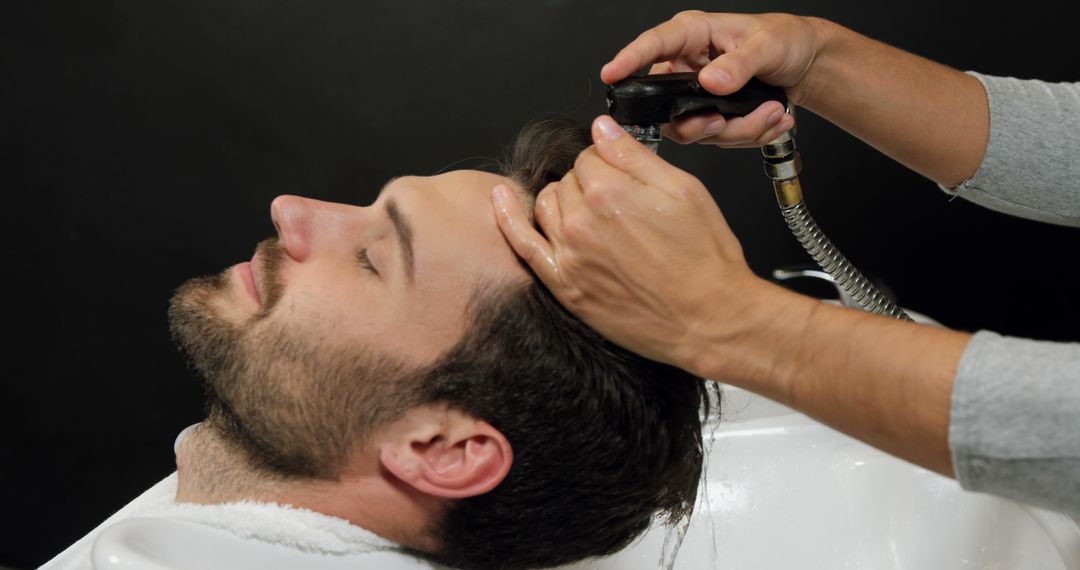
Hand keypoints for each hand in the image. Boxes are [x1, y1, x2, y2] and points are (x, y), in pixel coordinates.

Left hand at [492, 115, 772, 374]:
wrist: (708, 319)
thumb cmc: (704, 258)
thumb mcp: (684, 190)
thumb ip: (636, 156)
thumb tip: (603, 128)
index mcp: (611, 191)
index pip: (591, 155)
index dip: (610, 162)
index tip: (625, 174)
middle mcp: (582, 220)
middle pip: (569, 179)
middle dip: (590, 181)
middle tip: (622, 203)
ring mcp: (568, 254)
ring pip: (547, 203)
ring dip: (564, 200)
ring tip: (594, 215)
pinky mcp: (563, 285)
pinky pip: (522, 244)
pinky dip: (507, 217)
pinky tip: (501, 198)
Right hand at [600, 11, 829, 146]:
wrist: (806, 64)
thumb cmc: (785, 40)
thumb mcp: (767, 44)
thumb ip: (740, 63)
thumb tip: (711, 81)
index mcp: (693, 36)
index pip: (653, 46)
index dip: (628, 60)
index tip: (612, 74)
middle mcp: (688, 67)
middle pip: (668, 107)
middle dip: (702, 122)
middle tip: (724, 121)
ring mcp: (697, 96)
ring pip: (697, 130)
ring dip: (739, 130)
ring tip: (772, 112)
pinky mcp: (712, 117)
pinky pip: (719, 139)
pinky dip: (750, 135)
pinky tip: (772, 119)